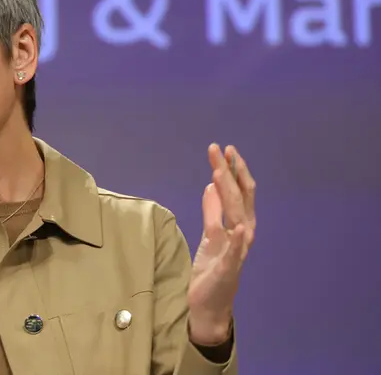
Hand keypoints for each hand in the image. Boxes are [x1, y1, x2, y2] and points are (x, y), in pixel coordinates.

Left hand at [187, 143, 256, 344]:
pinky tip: (240, 228)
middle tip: (222, 150)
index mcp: (238, 224)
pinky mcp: (229, 268)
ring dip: (229, 195)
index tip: (224, 149)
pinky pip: (235, 252)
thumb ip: (212, 210)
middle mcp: (242, 234)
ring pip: (236, 217)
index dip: (233, 170)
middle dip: (231, 173)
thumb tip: (210, 186)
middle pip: (239, 198)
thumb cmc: (211, 266)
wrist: (209, 302)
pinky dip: (239, 240)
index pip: (238, 191)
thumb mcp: (209, 233)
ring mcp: (238, 251)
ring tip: (219, 175)